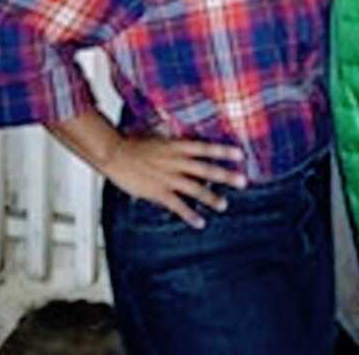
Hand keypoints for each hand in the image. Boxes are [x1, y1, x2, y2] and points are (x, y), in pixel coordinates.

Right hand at [102, 133, 246, 227]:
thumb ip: (173, 142)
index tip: (240, 154)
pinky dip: (189, 215)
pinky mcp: (158, 192)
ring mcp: (168, 177)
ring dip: (211, 197)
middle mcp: (176, 161)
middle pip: (206, 169)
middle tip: (243, 181)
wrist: (115, 153)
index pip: (205, 147)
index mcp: (177, 146)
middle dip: (226, 175)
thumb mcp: (157, 137)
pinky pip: (178, 205)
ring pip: (195, 189)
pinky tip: (200, 222)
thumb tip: (184, 141)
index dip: (223, 151)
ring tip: (224, 205)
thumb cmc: (134, 143)